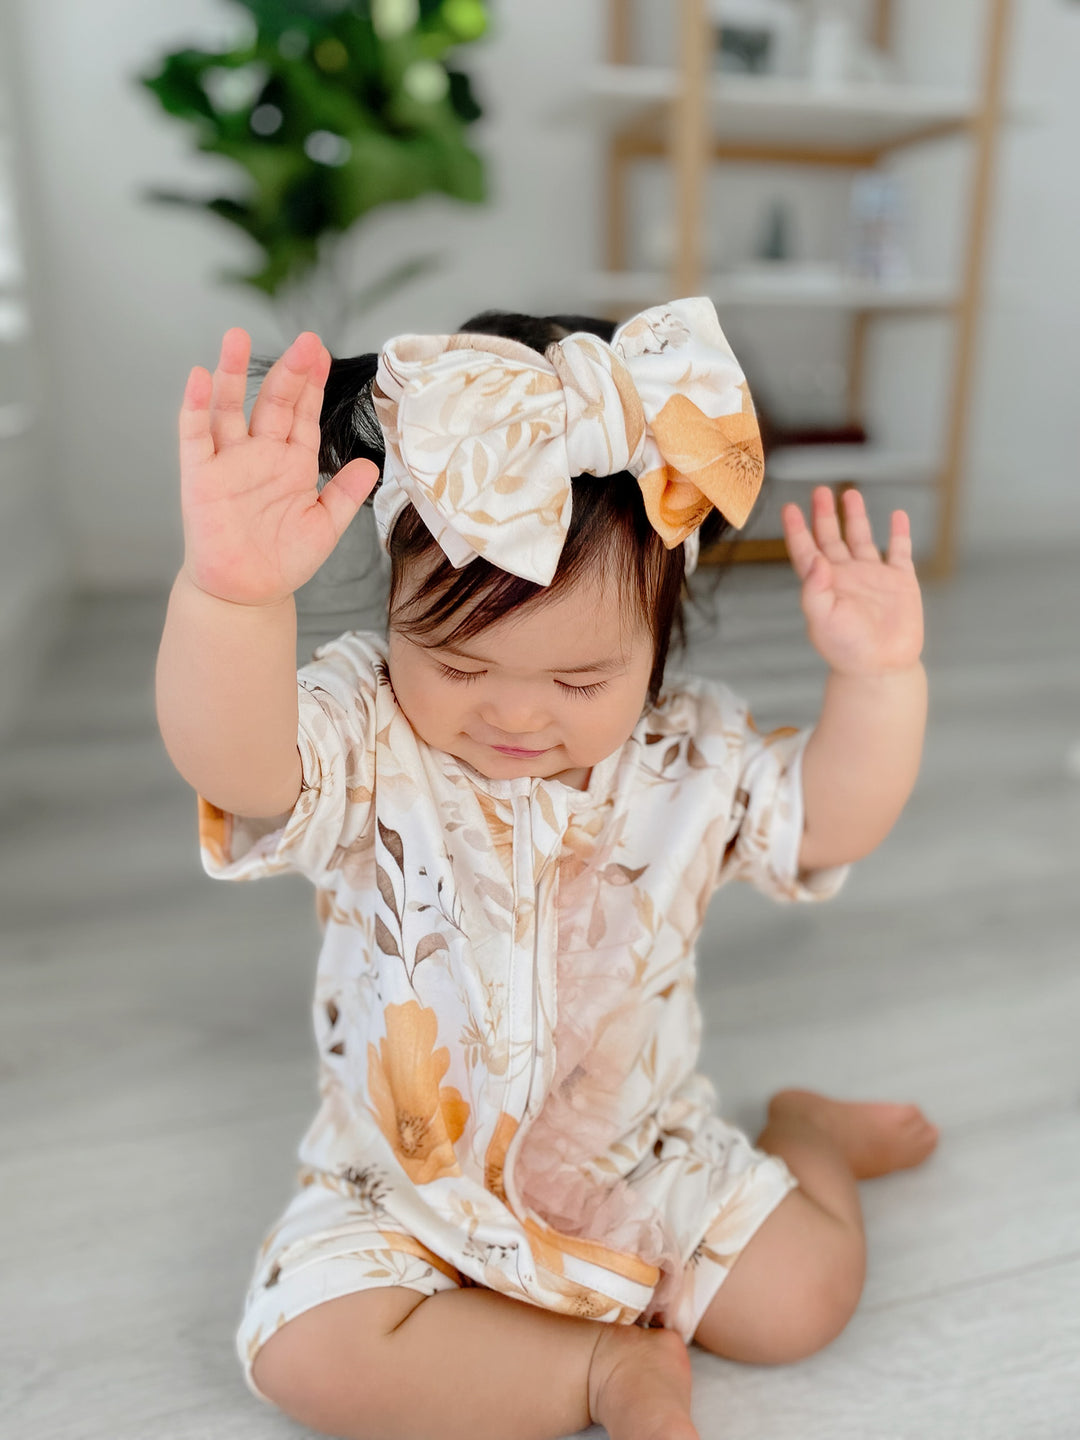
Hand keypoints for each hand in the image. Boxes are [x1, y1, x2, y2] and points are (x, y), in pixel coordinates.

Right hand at [178, 328, 378, 606]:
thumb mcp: (324, 525)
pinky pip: (194, 435)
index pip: (302, 413)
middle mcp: (260, 453)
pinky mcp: (200, 475)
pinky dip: (196, 405)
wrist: (247, 593)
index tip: (321, 352)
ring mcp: (228, 461)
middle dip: (289, 372)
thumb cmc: (283, 560)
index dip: (311, 384)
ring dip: (231, 372)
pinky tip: (200, 377)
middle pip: (273, 402)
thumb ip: (345, 494)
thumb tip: (371, 464)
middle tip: (304, 341)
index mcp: (292, 462)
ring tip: (236, 336)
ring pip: (229, 407)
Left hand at [781, 487, 923, 676]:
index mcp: (824, 584)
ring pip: (862, 538)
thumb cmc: (847, 650)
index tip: (789, 507)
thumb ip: (814, 590)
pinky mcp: (900, 582)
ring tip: (851, 494)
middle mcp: (846, 576)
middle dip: (824, 514)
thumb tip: (815, 559)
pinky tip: (897, 515)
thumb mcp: (823, 620)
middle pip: (831, 537)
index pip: (806, 550)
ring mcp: (873, 577)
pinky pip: (900, 551)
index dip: (796, 529)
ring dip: (856, 517)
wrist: (881, 668)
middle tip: (819, 490)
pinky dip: (900, 532)